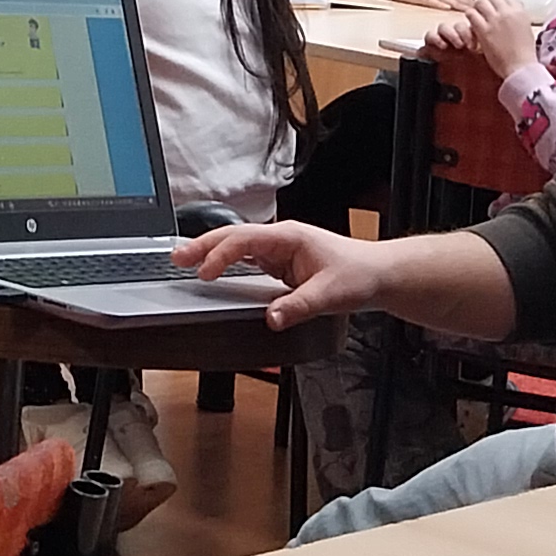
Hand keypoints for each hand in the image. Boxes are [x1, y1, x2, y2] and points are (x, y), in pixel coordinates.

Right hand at [174, 219, 385, 328]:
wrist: (378, 275)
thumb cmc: (358, 275)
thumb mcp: (329, 295)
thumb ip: (298, 307)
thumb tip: (270, 318)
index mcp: (289, 237)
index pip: (244, 241)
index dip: (221, 255)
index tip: (205, 273)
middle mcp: (280, 240)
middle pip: (233, 237)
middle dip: (202, 246)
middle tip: (176, 258)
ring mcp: (279, 251)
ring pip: (237, 246)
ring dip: (211, 252)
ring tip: (185, 262)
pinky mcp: (281, 264)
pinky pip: (247, 259)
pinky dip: (226, 262)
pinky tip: (214, 270)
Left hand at [445, 0, 539, 81]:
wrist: (520, 67)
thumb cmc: (525, 52)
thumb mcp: (526, 28)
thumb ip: (516, 16)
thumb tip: (507, 11)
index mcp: (520, 11)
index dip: (498, 0)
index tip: (496, 7)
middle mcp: (508, 12)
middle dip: (486, 2)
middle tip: (484, 11)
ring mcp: (495, 20)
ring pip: (479, 2)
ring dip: (477, 9)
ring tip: (478, 17)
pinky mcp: (484, 30)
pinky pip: (471, 14)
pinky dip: (470, 18)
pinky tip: (473, 25)